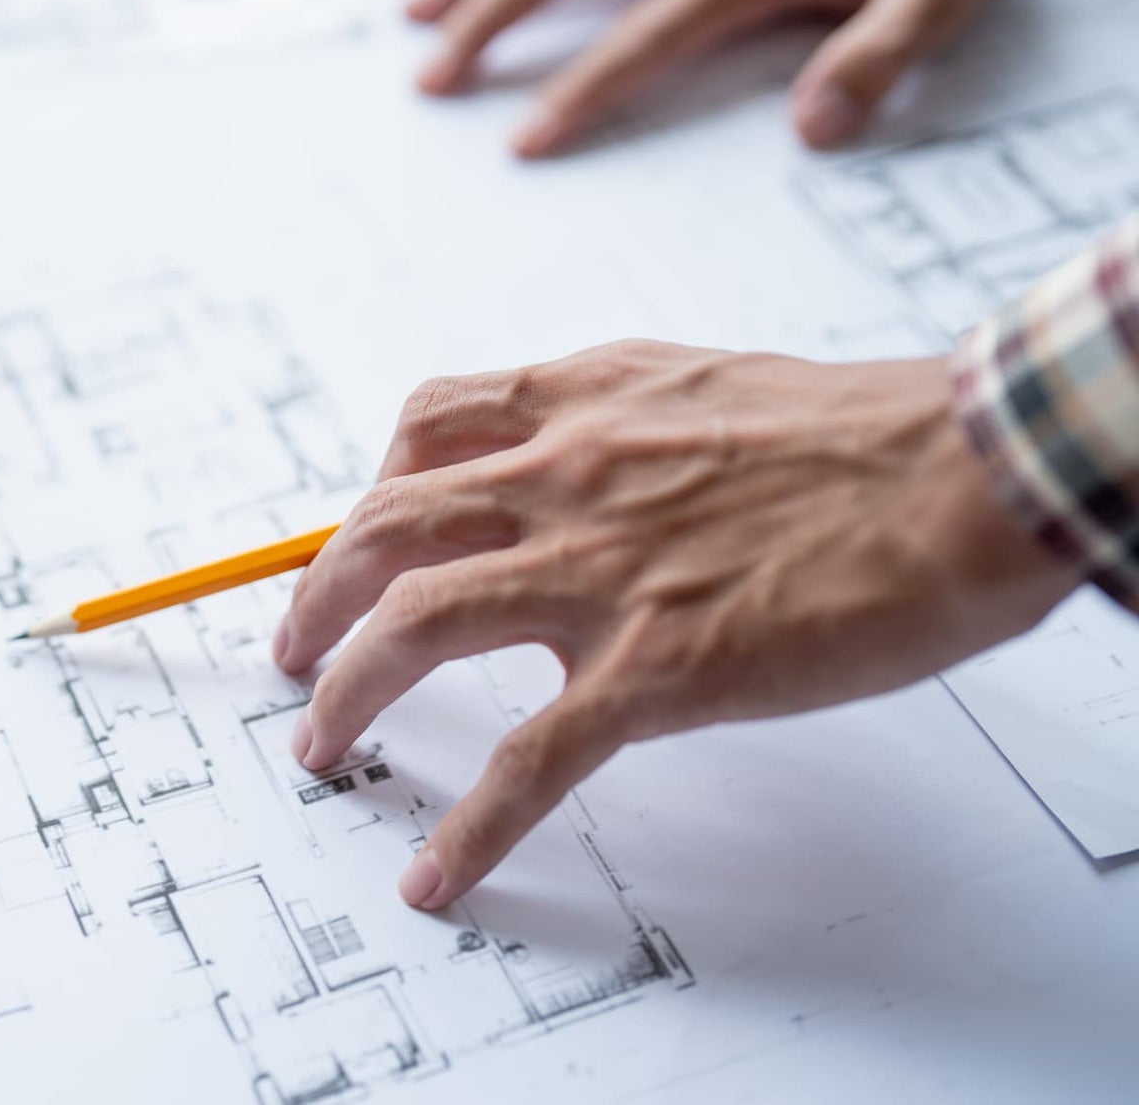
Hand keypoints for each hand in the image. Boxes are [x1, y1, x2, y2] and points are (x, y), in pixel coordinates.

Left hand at [272, 343, 1075, 909]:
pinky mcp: (655, 667)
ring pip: (416, 625)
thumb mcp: (709, 389)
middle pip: (384, 528)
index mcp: (582, 404)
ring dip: (345, 689)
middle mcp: (565, 476)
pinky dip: (471, 824)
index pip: (426, 428)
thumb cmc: (868, 432)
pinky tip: (435, 872)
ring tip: (318, 742)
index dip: (371, 489)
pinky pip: (532, 758)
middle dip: (316, 595)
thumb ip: (625, 424)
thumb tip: (584, 462)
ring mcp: (600, 572)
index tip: (356, 541)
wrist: (968, 470)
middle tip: (294, 650)